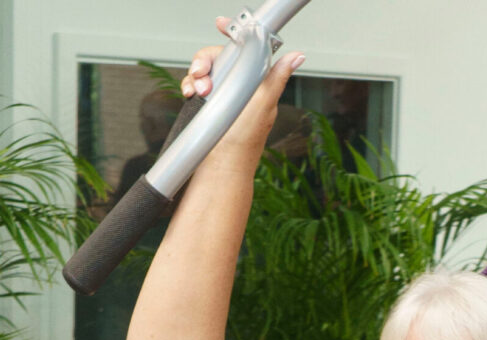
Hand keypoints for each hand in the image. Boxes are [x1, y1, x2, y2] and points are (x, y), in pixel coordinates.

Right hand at [179, 16, 304, 168]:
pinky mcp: (208, 106)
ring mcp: (223, 97)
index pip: (245, 50)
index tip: (221, 25)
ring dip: (196, 74)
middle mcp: (240, 88)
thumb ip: (276, 77)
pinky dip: (189, 85)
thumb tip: (298, 56)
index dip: (233, 36)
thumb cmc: (242, 140)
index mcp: (256, 84)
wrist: (219, 166)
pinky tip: (189, 94)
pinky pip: (196, 85)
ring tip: (196, 91)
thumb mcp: (264, 104)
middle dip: (206, 61)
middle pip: (220, 57)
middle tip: (203, 78)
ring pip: (206, 70)